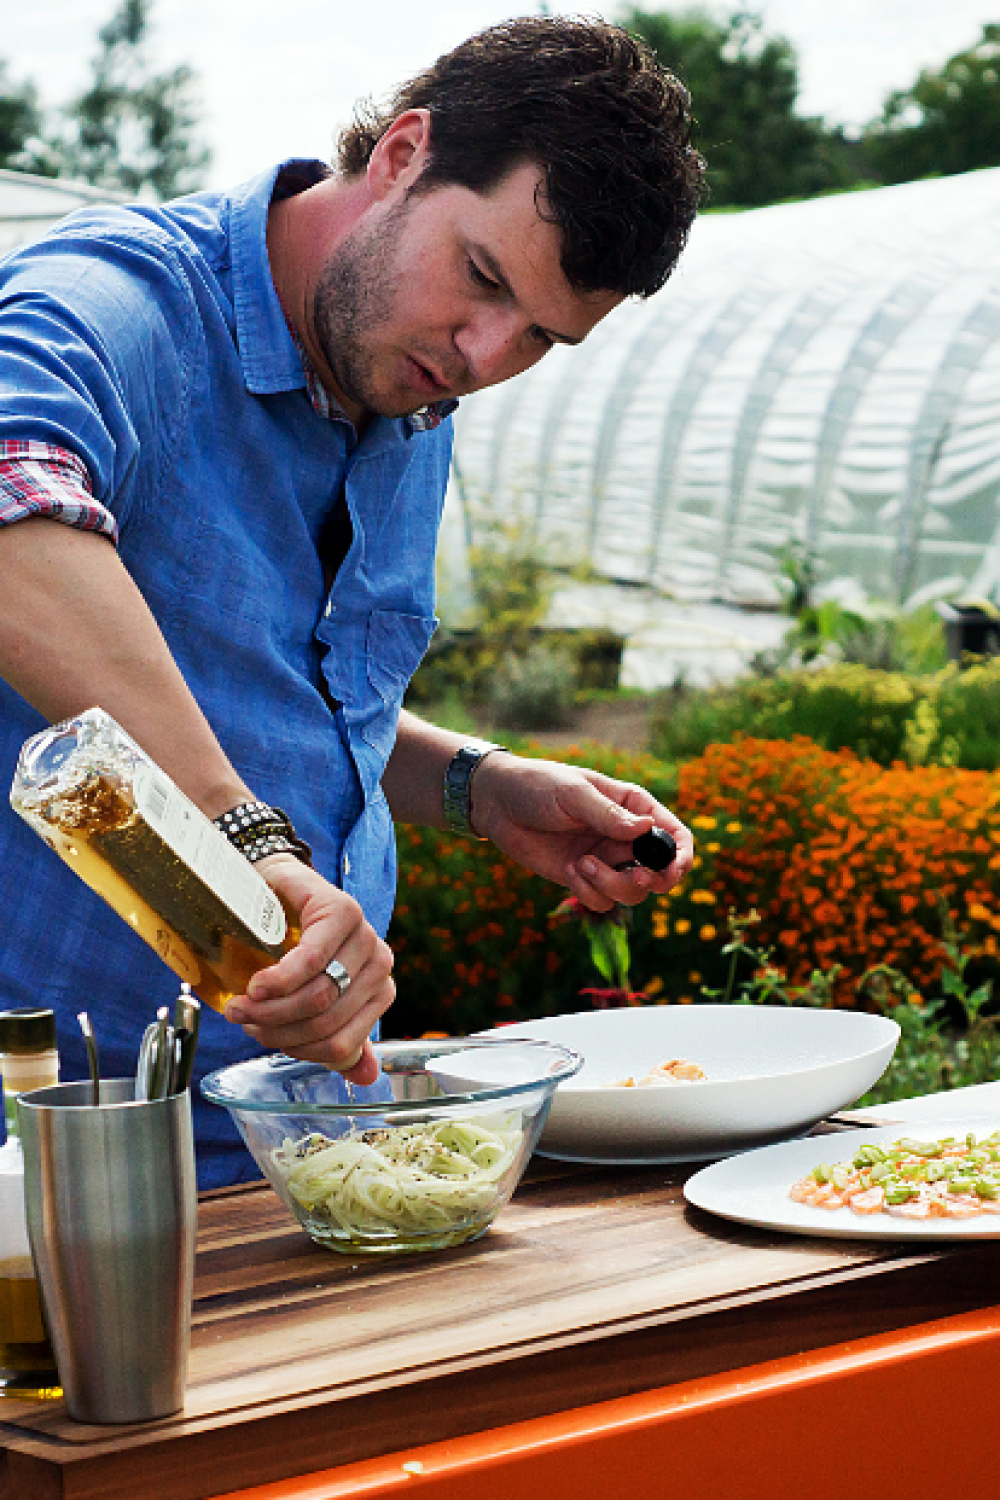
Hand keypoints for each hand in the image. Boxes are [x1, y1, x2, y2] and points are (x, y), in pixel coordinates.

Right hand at [223, 855, 394, 1080]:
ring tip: (241, 1003)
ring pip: (317, 997)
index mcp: (379, 992)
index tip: (260, 1038)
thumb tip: (366, 1078)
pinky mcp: (343, 911)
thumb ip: (339, 1034)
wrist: (279, 888)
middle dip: (273, 1028)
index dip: (295, 1050)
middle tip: (240, 1018)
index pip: (340, 1046)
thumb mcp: (314, 994)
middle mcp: (380, 965)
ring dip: (269, 1008)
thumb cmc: (294, 945)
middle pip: (324, 1022)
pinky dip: (278, 980)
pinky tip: (256, 984)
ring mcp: (365, 936)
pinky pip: (311, 962)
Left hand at [470, 754, 693, 913]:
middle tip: (635, 878)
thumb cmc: (537, 786)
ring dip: (612, 886)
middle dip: (651, 881)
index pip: (675, 835)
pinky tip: (569, 870)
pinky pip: (602, 900)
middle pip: (659, 871)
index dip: (682, 857)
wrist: (497, 803)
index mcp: (633, 807)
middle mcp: (625, 837)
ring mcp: (605, 860)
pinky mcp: (583, 878)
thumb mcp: (573, 793)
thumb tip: (646, 828)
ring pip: (632, 892)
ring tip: (581, 865)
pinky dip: (589, 892)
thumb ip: (608, 814)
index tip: (672, 871)